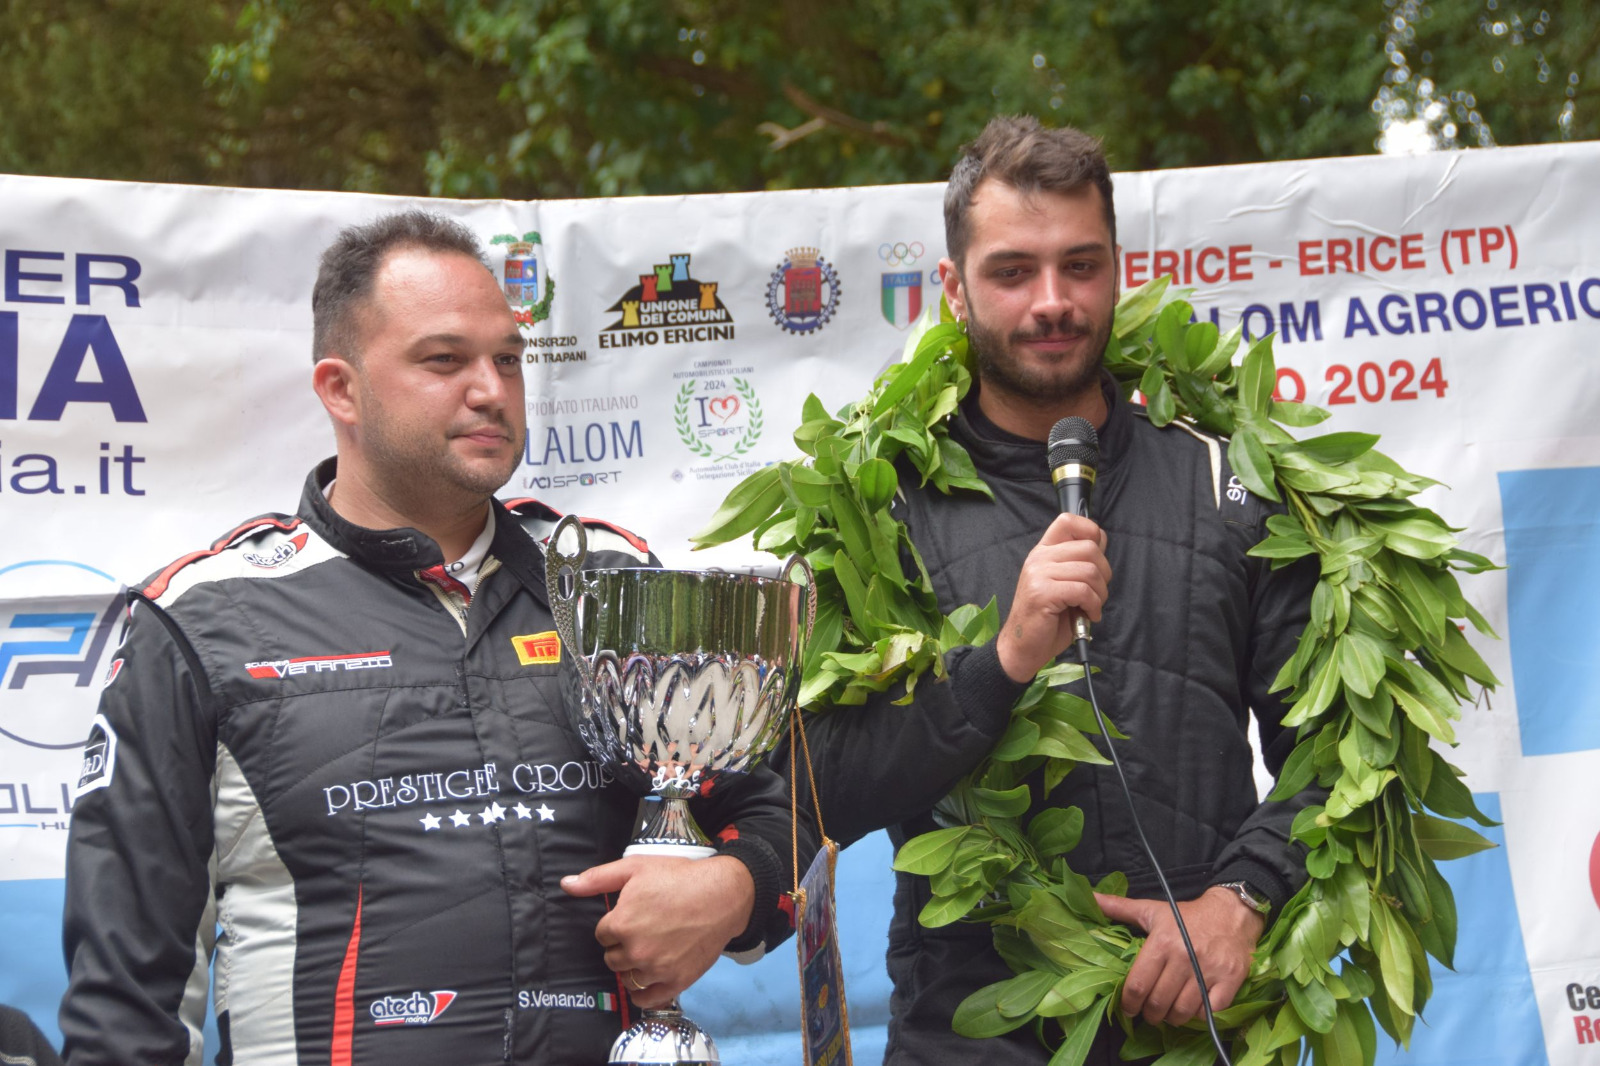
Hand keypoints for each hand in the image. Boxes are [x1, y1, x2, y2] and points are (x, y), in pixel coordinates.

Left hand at [561, 854, 753, 1007]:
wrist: (722, 895)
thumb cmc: (679, 877)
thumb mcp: (635, 868)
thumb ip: (597, 879)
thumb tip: (565, 885)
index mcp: (621, 924)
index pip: (602, 935)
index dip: (616, 924)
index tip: (633, 916)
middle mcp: (635, 951)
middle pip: (612, 958)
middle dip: (622, 945)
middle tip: (644, 930)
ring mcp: (656, 970)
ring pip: (627, 978)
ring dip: (633, 966)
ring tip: (651, 948)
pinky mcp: (675, 982)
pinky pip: (645, 1000)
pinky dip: (642, 993)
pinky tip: (648, 978)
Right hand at [995, 513, 1110, 681]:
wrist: (1022, 648)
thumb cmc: (1047, 619)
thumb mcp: (1065, 583)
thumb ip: (1079, 562)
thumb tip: (1101, 539)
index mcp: (1043, 552)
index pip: (1067, 521)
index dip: (1090, 532)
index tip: (1096, 558)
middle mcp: (1039, 558)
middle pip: (1089, 548)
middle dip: (1104, 574)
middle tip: (1097, 594)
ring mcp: (1038, 574)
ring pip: (1089, 571)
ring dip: (1100, 594)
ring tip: (1091, 607)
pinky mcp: (1042, 592)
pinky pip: (1082, 590)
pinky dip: (1093, 605)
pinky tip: (1087, 615)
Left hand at [1095, 887, 1264, 1026]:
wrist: (1231, 912)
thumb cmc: (1187, 915)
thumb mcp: (1152, 909)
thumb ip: (1119, 908)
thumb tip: (1090, 898)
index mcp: (1162, 942)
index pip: (1138, 984)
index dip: (1129, 1003)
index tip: (1128, 1008)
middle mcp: (1184, 958)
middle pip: (1158, 1002)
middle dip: (1149, 1014)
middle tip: (1148, 1014)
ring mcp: (1209, 971)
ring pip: (1182, 1011)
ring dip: (1172, 1018)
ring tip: (1168, 1013)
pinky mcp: (1230, 980)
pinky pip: (1209, 1012)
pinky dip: (1198, 1016)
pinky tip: (1192, 1008)